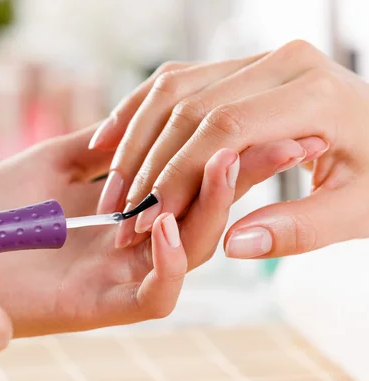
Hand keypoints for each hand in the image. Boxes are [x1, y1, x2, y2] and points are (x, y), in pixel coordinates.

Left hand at [0, 125, 307, 335]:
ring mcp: (119, 278)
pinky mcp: (100, 306)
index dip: (227, 155)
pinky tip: (166, 224)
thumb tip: (148, 121)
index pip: (189, 185)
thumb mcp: (53, 162)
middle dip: (241, 180)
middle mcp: (130, 247)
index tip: (260, 122)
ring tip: (226, 162)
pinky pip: (156, 294)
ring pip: (193, 253)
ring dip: (214, 210)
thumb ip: (103, 147)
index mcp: (123, 213)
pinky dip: (171, 262)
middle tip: (278, 141)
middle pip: (205, 217)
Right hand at [90, 40, 360, 257]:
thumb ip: (300, 229)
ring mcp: (258, 59)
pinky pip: (176, 81)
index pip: (223, 130)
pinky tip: (112, 142)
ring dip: (135, 139)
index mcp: (315, 94)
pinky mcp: (239, 66)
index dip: (178, 176)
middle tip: (123, 214)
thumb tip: (233, 245)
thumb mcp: (360, 209)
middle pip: (189, 108)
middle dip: (149, 165)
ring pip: (173, 89)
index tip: (150, 222)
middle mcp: (282, 62)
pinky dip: (140, 111)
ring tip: (113, 188)